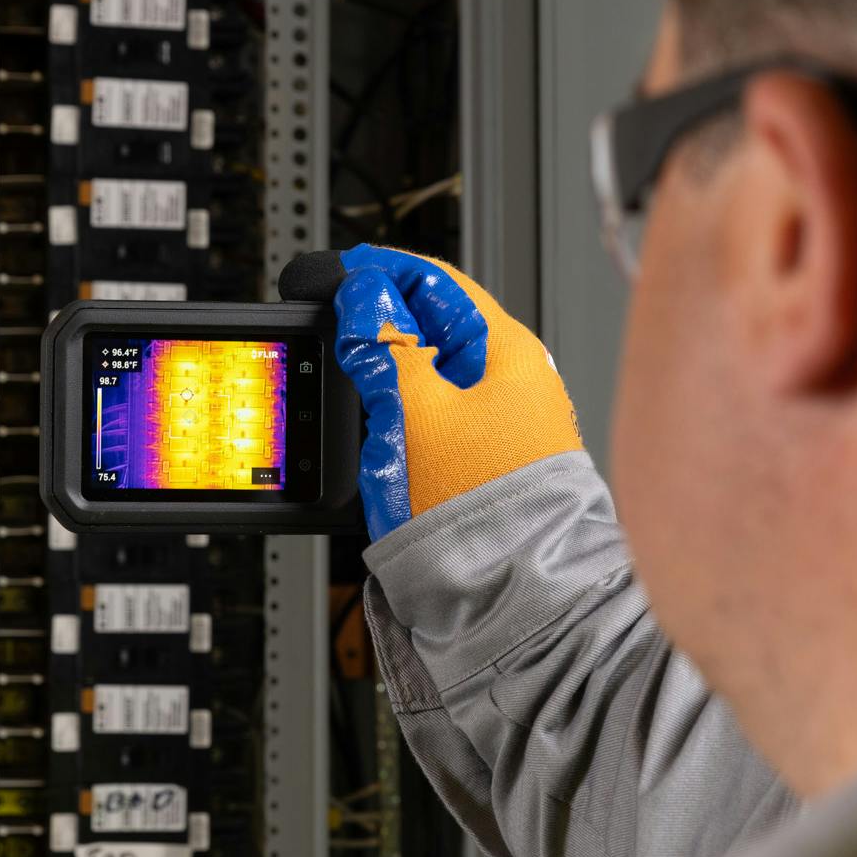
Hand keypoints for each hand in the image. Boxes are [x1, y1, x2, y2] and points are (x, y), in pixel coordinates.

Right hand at [332, 244, 581, 539]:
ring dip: (394, 370)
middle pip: (438, 326)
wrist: (512, 585)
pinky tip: (386, 425)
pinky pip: (442, 415)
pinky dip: (408, 410)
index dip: (387, 271)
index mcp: (509, 351)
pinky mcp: (490, 457)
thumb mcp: (417, 412)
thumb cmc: (482, 503)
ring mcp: (506, 420)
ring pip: (436, 372)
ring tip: (359, 381)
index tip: (346, 273)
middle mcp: (516, 379)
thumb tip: (366, 298)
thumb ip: (386, 349)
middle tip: (341, 328)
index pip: (441, 282)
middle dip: (386, 322)